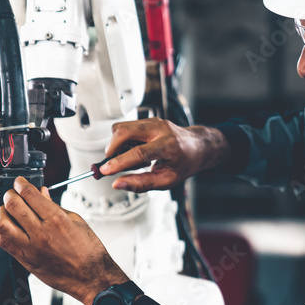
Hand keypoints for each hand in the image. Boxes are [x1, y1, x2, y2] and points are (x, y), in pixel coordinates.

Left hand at [0, 177, 129, 304]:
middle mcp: (41, 233)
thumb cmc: (89, 252)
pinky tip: (6, 226)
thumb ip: (55, 206)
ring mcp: (31, 248)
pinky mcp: (26, 260)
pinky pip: (4, 242)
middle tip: (13, 194)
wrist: (91, 277)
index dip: (20, 183)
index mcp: (56, 220)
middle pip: (13, 205)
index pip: (29, 194)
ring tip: (7, 210)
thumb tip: (42, 194)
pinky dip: (0, 230)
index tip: (19, 182)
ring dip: (1, 212)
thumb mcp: (76, 221)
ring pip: (2, 224)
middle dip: (10, 194)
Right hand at [98, 118, 230, 192]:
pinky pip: (126, 127)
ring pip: (121, 127)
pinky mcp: (148, 120)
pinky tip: (134, 150)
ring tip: (130, 158)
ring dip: (117, 145)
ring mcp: (154, 121)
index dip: (119, 162)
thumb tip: (118, 184)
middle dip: (111, 149)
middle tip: (112, 164)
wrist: (198, 146)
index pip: (138, 152)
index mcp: (168, 145)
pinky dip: (123, 140)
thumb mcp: (166, 180)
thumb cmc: (185, 164)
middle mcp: (160, 129)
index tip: (105, 170)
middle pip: (124, 132)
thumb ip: (141, 184)